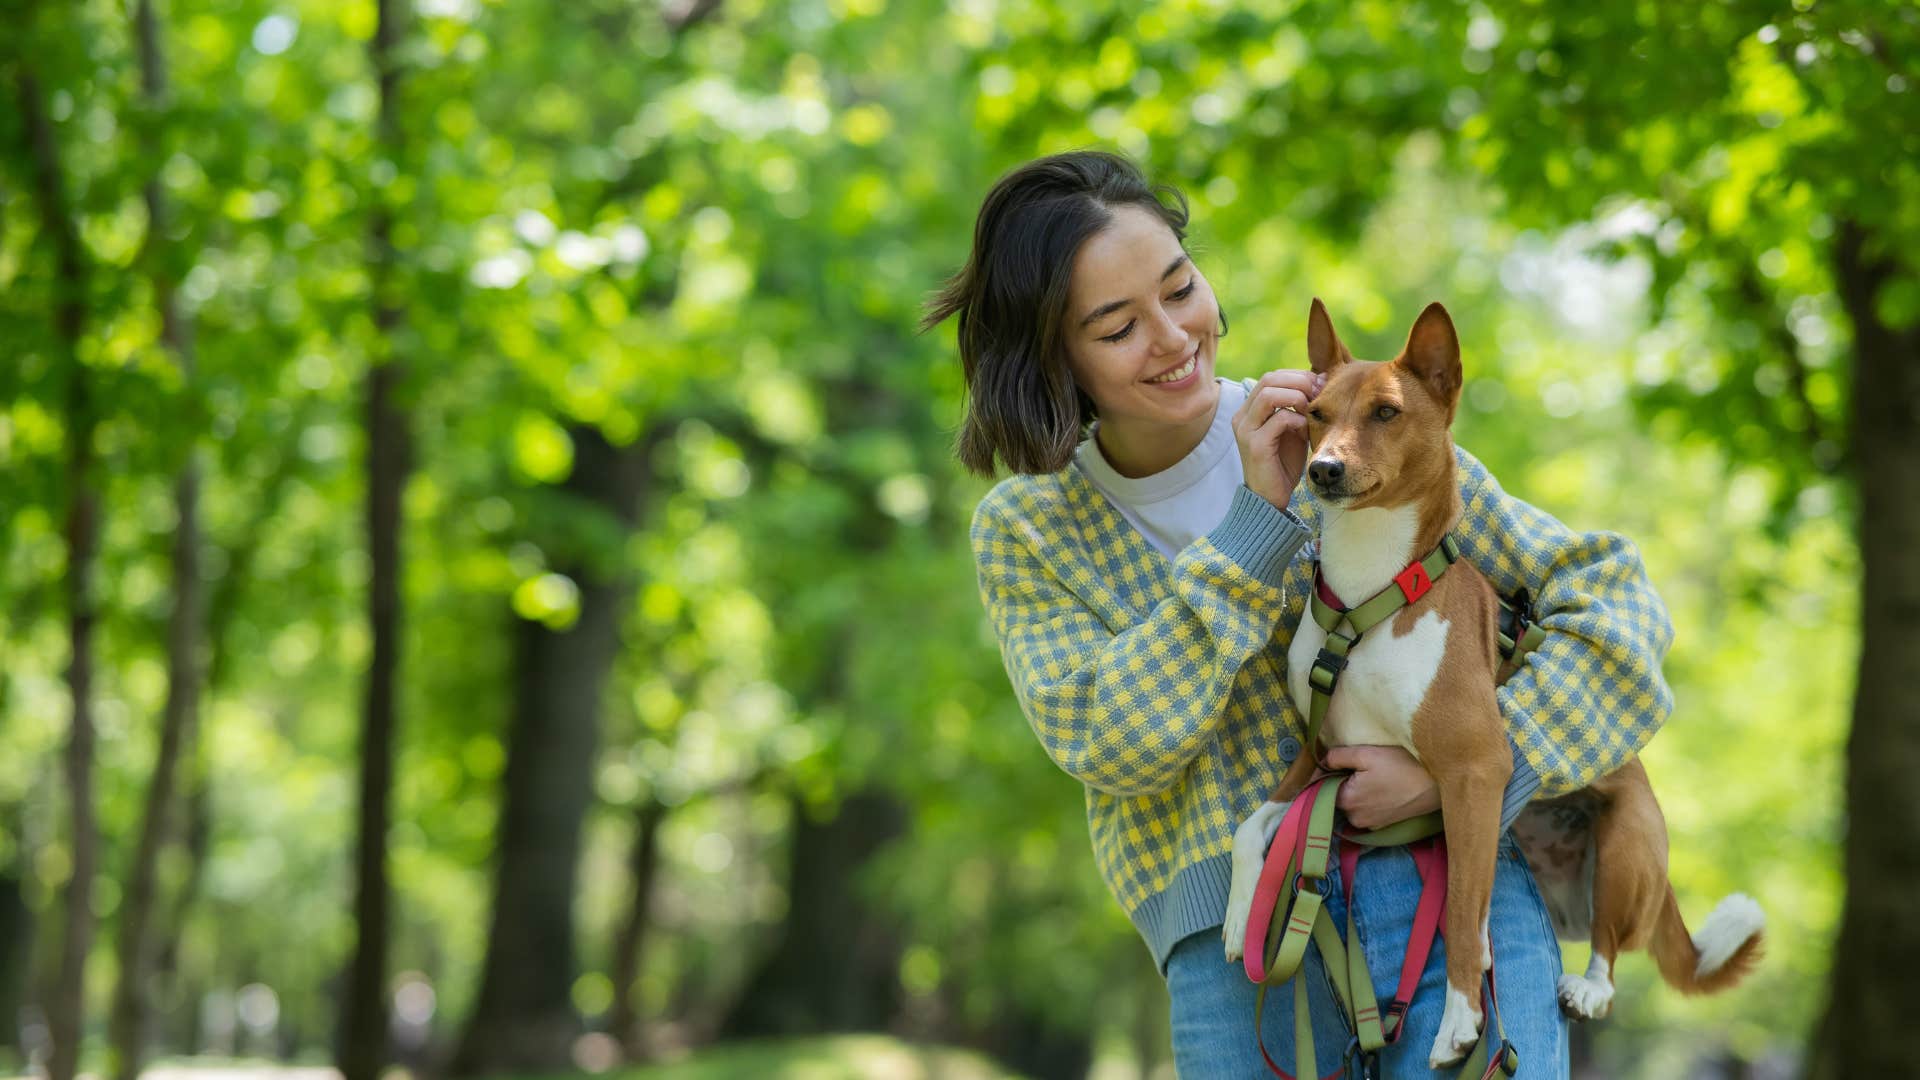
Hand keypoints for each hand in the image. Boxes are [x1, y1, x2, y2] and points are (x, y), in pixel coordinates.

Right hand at [1232, 369, 1323, 509]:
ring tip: (1310, 408)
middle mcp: (1242, 416)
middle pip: (1269, 380)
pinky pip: (1278, 419)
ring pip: (1269, 394)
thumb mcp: (1293, 429)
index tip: (1320, 384)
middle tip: (1319, 393)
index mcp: (1249, 410)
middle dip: (1299, 382)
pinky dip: (1297, 419)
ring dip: (1296, 397)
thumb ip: (1300, 407)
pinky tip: (1305, 429)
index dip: (1298, 376)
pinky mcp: (1255, 445)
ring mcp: (1246, 430)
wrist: (1271, 498)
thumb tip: (1321, 378)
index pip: (1271, 377)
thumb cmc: (1284, 463)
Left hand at [1322, 745, 1439, 829]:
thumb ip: (1337, 757)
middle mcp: (1355, 818)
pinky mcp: (1384, 825)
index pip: (1323, 786)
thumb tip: (1322, 762)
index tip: (1339, 760)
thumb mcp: (1365, 753)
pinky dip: (1370, 799)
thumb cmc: (1401, 765)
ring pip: (1353, 803)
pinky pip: (1367, 810)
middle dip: (1344, 781)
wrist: (1437, 783)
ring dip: (1358, 790)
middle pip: (1338, 796)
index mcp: (1346, 801)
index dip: (1328, 771)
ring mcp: (1371, 824)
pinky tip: (1384, 786)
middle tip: (1362, 766)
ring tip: (1376, 775)